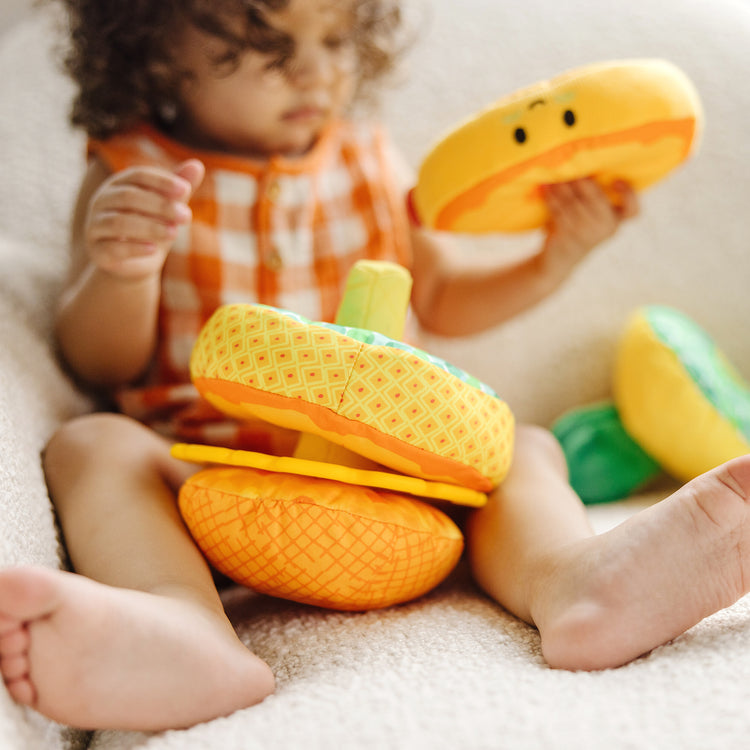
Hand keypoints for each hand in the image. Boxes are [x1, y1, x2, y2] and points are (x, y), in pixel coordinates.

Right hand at [84, 159, 204, 279]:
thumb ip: (178, 190)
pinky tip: (154, 249)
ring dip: (150, 227)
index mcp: (118, 185)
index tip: (185, 190)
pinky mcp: (97, 252)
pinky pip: (113, 248)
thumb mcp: (167, 210)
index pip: (137, 175)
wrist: (134, 265)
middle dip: (160, 205)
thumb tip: (197, 165)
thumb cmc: (152, 229)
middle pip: (128, 197)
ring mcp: (95, 226)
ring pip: (119, 222)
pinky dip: (134, 248)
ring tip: (174, 233)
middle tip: (186, 216)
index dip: (161, 181)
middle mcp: (101, 202)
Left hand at [539, 178, 638, 280]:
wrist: (558, 261)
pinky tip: (545, 188)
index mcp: (615, 222)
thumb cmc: (576, 231)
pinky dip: (550, 197)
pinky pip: (558, 210)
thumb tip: (583, 168)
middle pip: (596, 197)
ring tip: (552, 176)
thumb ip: (594, 199)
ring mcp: (586, 234)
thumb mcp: (592, 218)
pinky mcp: (566, 236)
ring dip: (561, 186)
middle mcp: (604, 229)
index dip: (628, 195)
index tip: (616, 181)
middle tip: (570, 168)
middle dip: (581, 180)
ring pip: (573, 201)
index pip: (632, 211)